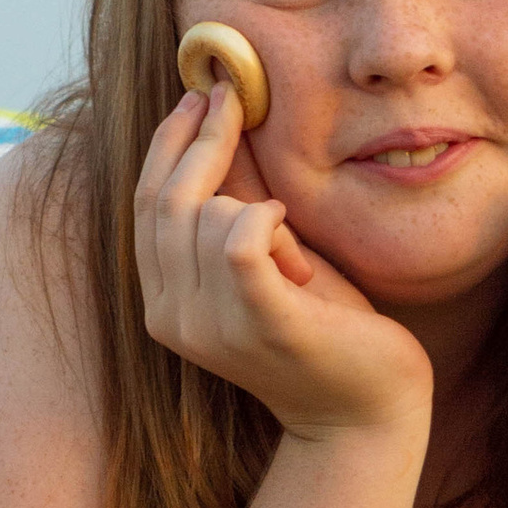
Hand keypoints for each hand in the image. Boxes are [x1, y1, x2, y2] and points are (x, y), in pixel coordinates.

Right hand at [133, 87, 430, 444]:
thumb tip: (213, 125)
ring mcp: (213, 327)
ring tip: (292, 248)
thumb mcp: (263, 258)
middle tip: (230, 98)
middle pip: (168, 202)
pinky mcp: (263, 323)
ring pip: (209, 217)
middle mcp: (174, 319)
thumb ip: (232, 205)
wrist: (363, 410)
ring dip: (258, 209)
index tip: (195, 97)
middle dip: (200, 140)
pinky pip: (242, 241)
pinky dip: (266, 220)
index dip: (166, 145)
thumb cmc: (321, 327)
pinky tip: (287, 229)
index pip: (144, 206)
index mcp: (163, 304)